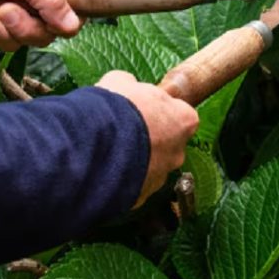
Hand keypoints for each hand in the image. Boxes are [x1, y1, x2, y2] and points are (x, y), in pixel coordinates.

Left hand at [0, 0, 80, 52]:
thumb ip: (50, 1)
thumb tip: (75, 26)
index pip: (70, 16)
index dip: (60, 22)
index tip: (46, 18)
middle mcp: (30, 7)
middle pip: (40, 36)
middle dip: (18, 25)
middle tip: (3, 8)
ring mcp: (6, 23)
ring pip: (11, 44)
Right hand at [96, 71, 199, 206]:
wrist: (96, 145)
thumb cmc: (116, 109)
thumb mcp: (121, 82)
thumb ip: (131, 85)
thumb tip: (127, 85)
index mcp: (183, 120)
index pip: (181, 116)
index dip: (160, 113)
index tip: (143, 111)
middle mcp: (178, 151)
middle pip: (168, 144)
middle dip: (149, 140)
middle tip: (125, 133)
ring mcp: (161, 176)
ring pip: (150, 167)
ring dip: (134, 161)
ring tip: (109, 153)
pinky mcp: (141, 196)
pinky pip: (133, 185)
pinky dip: (121, 179)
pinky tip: (104, 170)